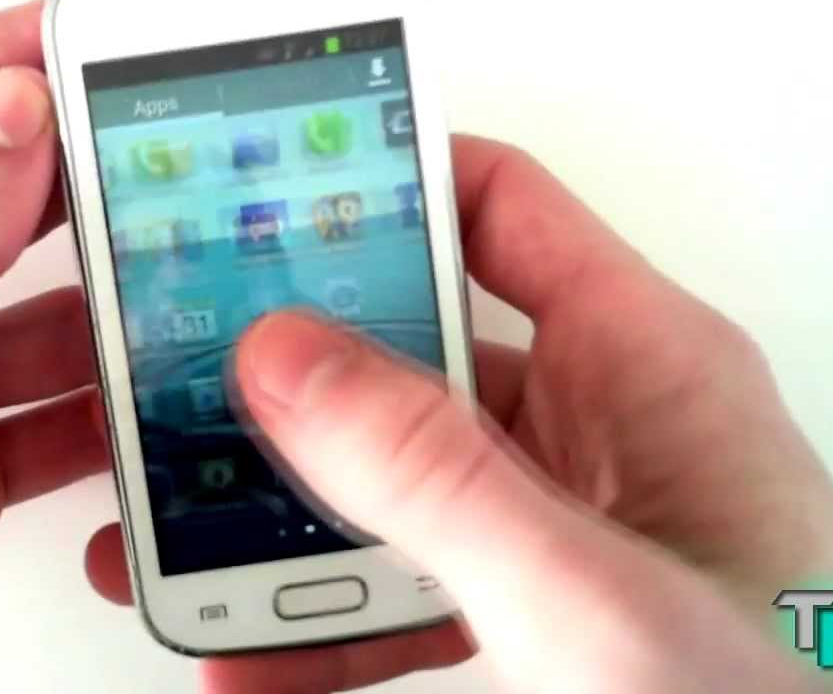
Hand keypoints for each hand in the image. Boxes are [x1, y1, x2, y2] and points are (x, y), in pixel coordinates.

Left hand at [0, 2, 118, 691]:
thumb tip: (14, 123)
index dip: (11, 64)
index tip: (104, 53)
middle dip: (83, 182)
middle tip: (174, 168)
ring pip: (39, 316)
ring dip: (113, 306)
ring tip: (183, 288)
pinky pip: (52, 419)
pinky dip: (110, 413)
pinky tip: (151, 398)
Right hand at [89, 137, 832, 691]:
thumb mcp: (591, 593)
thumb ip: (439, 478)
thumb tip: (293, 360)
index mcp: (642, 362)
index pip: (497, 209)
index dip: (381, 185)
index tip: (260, 209)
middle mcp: (597, 421)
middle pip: (412, 346)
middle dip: (293, 376)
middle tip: (189, 385)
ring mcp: (559, 513)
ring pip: (392, 473)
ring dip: (289, 512)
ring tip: (192, 539)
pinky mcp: (533, 595)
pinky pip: (406, 577)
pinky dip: (328, 615)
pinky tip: (258, 651)